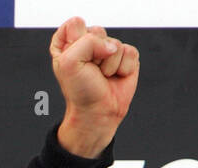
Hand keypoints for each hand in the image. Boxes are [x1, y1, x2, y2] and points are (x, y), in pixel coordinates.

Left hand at [49, 17, 138, 157]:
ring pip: (115, 43)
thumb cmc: (80, 90)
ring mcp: (108, 50)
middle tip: (91, 71)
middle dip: (95, 54)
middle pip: (97, 31)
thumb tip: (112, 46)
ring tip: (103, 77)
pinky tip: (116, 77)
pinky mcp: (126, 57)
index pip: (75, 24)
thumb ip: (87, 42)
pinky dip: (123, 68)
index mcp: (68, 43)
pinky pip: (130, 52)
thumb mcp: (70, 62)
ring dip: (109, 64)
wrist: (97, 112)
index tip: (75, 61)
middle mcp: (88, 44)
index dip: (77, 42)